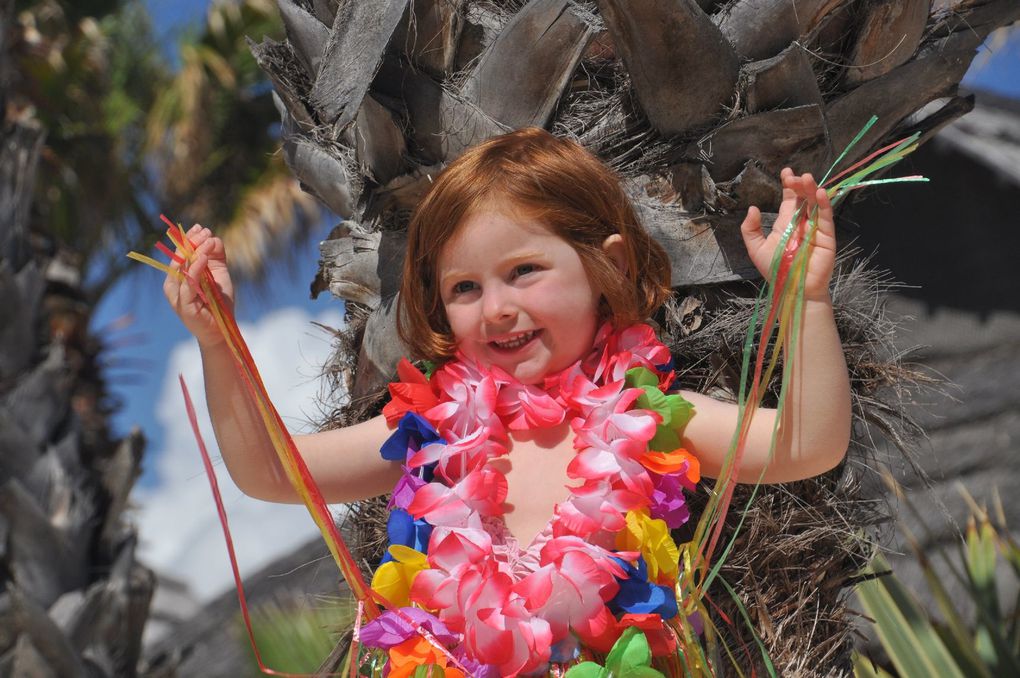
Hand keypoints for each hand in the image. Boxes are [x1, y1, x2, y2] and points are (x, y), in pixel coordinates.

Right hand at [162, 224, 233, 346]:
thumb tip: (213, 237)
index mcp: (179, 277)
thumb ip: (216, 257)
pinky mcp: (184, 304)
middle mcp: (173, 285)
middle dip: (192, 242)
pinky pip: (188, 282)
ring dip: (195, 251)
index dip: (189, 239)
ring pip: (182, 268)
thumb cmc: (218, 303)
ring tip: (208, 240)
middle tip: (205, 231)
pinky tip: (203, 257)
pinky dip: (195, 268)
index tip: (201, 228)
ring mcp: (176, 295)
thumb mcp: (219, 275)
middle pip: (179, 258)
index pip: (180, 254)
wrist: (223, 329)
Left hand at [740, 168, 835, 302]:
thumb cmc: (776, 271)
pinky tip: (820, 192)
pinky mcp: (827, 236)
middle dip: (799, 185)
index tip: (786, 172)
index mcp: (786, 224)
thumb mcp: (756, 249)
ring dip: (812, 190)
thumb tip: (752, 208)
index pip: (790, 200)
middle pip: (803, 198)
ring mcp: (816, 228)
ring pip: (815, 203)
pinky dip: (824, 204)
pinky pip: (826, 217)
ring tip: (807, 178)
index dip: (789, 186)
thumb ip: (750, 230)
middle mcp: (802, 222)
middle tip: (794, 177)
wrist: (793, 290)